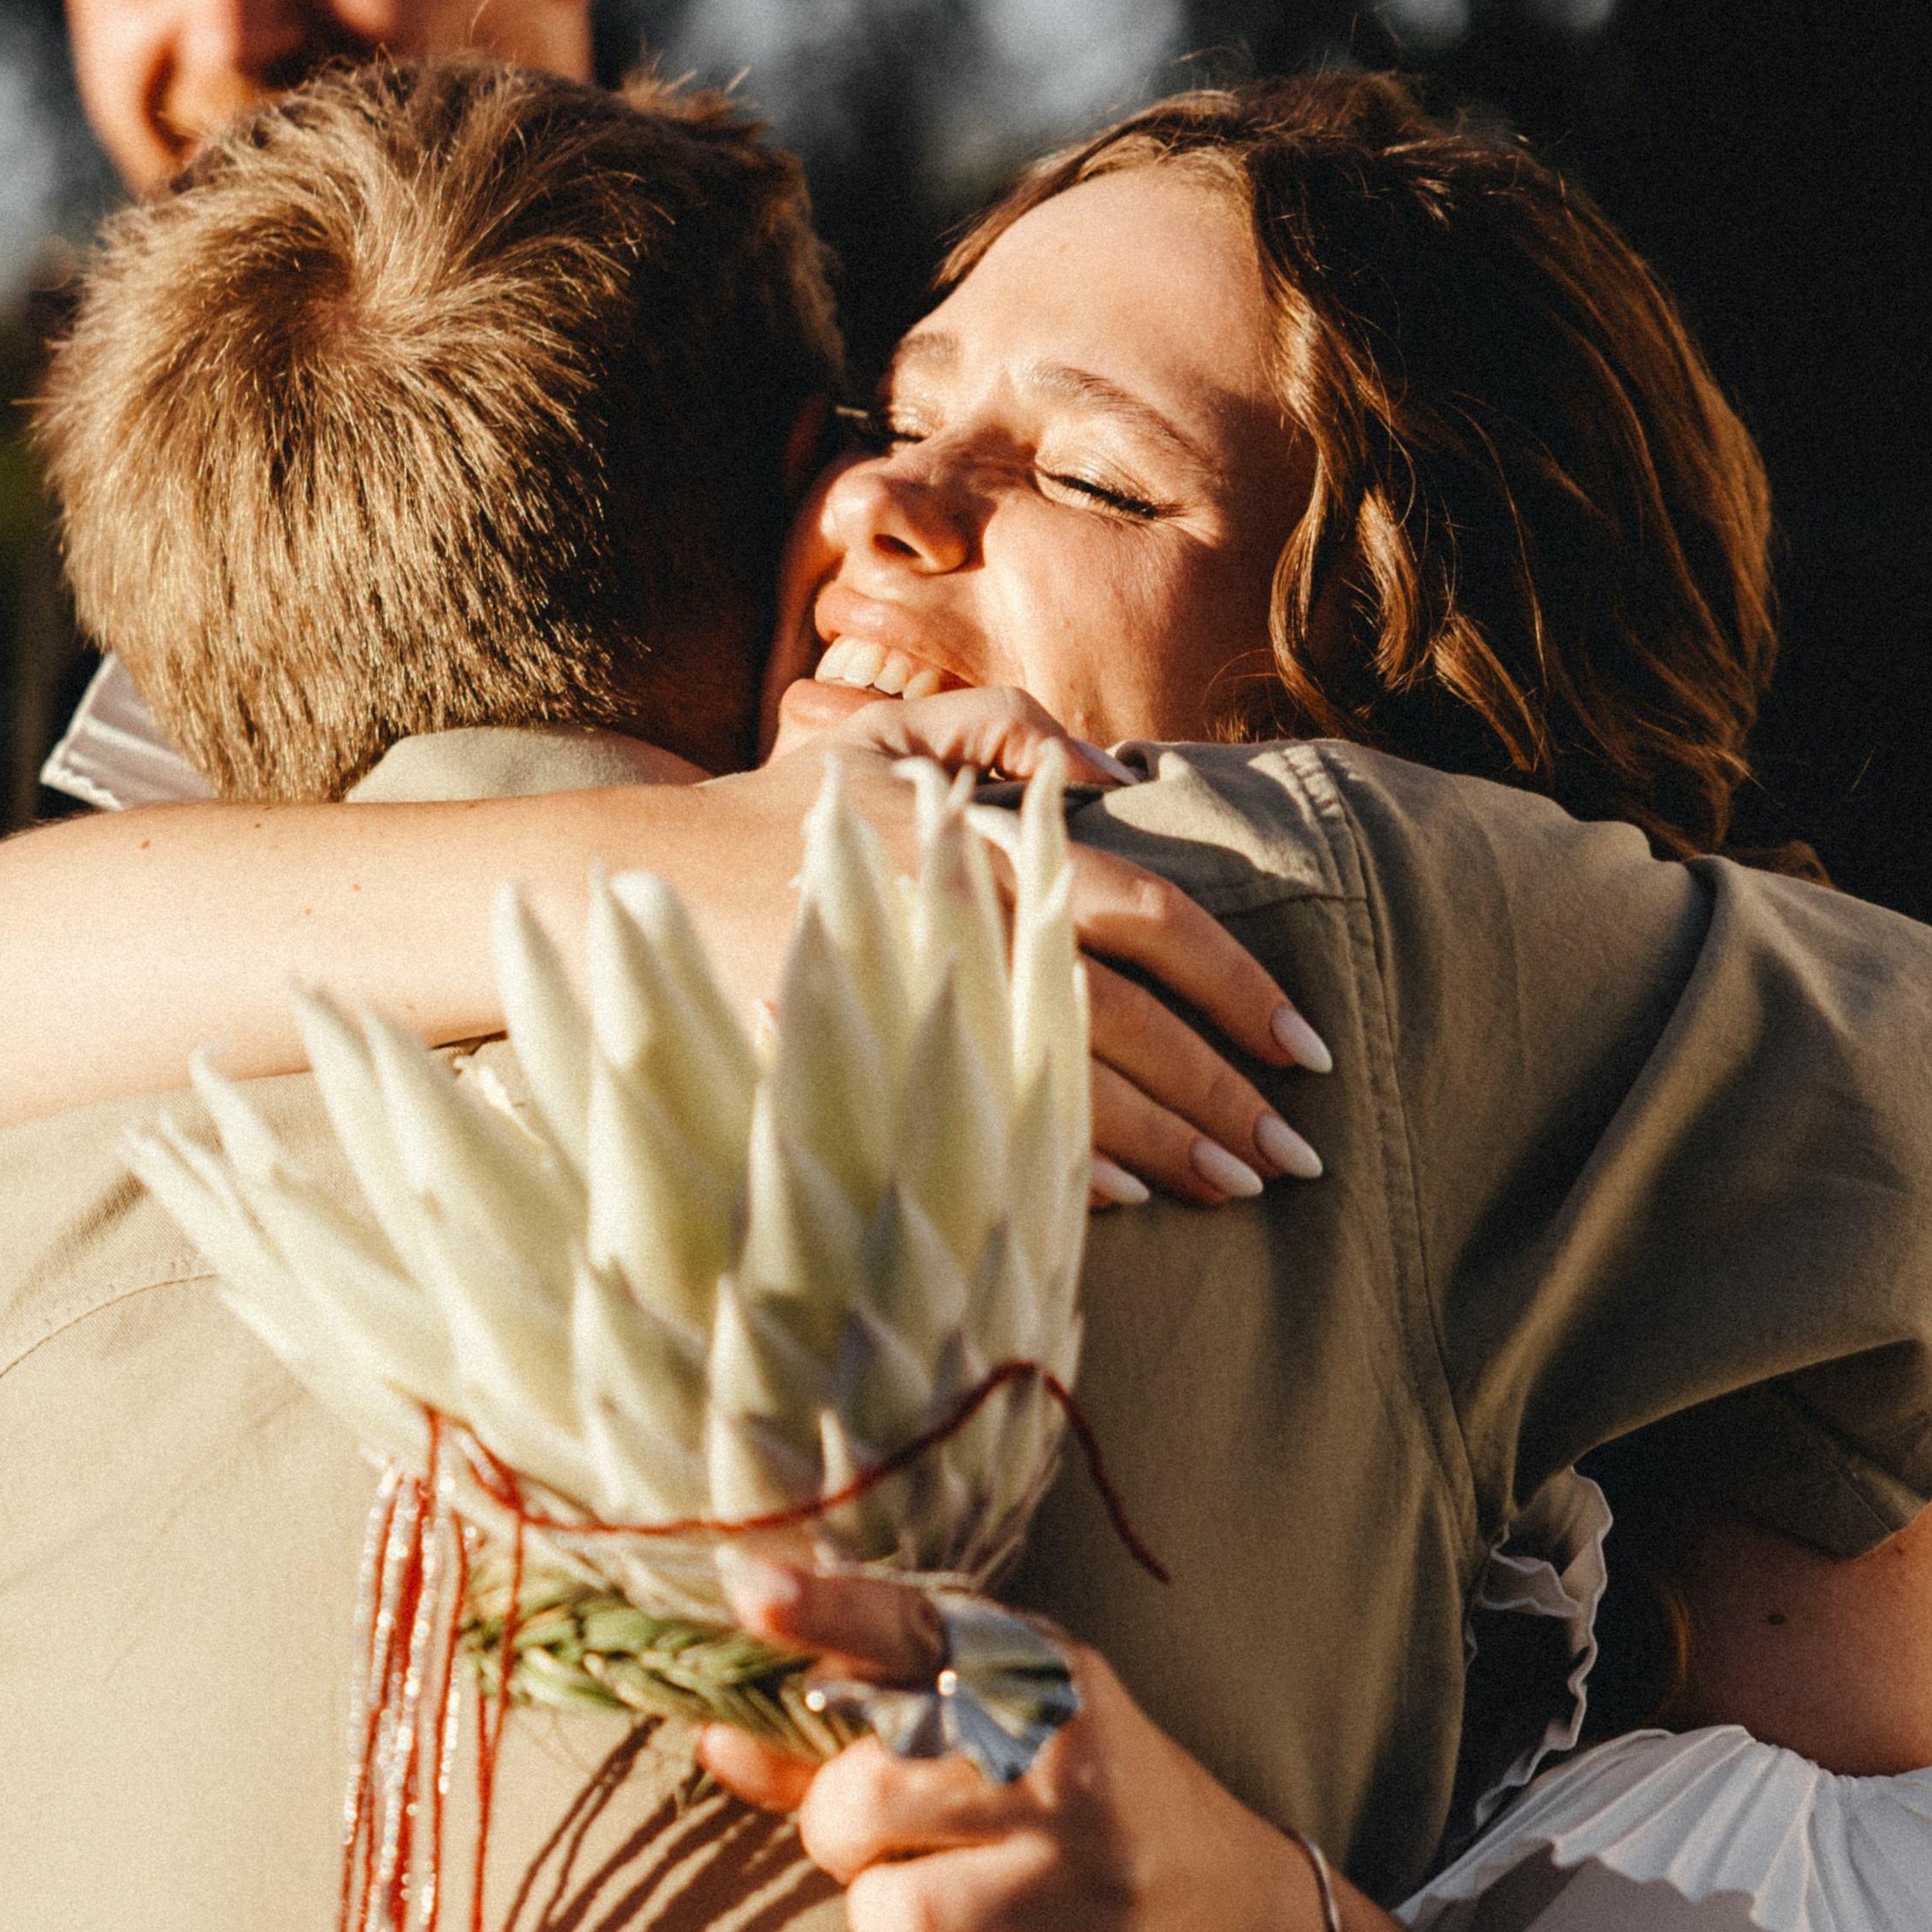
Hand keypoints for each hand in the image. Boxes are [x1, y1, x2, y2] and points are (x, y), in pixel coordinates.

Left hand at [700, 1562, 1325, 1931]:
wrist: (1222, 1899)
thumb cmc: (1066, 1791)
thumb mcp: (982, 1728)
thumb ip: (843, 1733)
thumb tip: (716, 1736)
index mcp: (1042, 1679)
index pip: (916, 1633)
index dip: (827, 1612)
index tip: (753, 1589)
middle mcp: (1073, 1769)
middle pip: (863, 1799)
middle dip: (842, 1827)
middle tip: (889, 1833)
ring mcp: (1092, 1881)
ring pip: (892, 1915)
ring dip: (884, 1917)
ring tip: (934, 1899)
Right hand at [760, 710, 1331, 1206]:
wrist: (628, 891)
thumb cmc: (773, 816)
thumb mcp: (888, 736)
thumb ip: (1007, 728)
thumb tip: (1118, 780)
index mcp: (989, 849)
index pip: (1150, 917)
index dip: (1235, 985)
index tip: (1303, 1047)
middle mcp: (964, 926)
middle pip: (1126, 1021)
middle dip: (1220, 1093)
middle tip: (1295, 1155)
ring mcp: (911, 1007)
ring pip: (1067, 1086)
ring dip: (1165, 1146)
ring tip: (1238, 1187)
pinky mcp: (864, 1073)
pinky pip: (981, 1134)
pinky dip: (1060, 1171)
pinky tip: (1128, 1202)